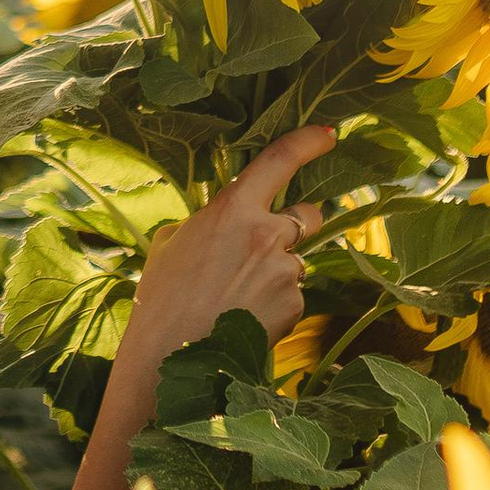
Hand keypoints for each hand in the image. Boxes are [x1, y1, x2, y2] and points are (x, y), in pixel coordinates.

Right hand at [125, 123, 335, 360]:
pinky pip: (292, 295)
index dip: (307, 142)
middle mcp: (267, 235)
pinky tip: (245, 316)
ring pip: (296, 260)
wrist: (170, 354)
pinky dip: (275, 303)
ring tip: (238, 296)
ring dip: (277, 271)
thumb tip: (229, 226)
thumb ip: (210, 223)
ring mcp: (286, 271)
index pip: (279, 161)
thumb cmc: (162, 296)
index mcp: (233, 209)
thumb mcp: (173, 242)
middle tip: (271, 242)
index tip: (327, 134)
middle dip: (299, 222)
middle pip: (310, 214)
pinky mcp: (294, 305)